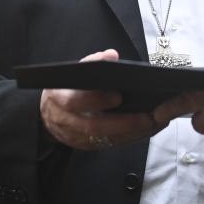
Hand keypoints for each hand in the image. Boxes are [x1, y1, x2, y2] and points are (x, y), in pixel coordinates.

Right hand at [40, 49, 162, 149]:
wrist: (48, 114)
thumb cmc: (66, 89)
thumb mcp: (72, 73)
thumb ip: (92, 63)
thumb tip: (112, 56)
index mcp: (59, 99)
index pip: (76, 102)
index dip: (96, 100)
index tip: (119, 95)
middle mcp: (66, 122)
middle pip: (94, 127)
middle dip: (123, 123)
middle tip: (147, 117)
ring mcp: (75, 138)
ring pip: (105, 140)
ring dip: (132, 133)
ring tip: (155, 123)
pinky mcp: (87, 147)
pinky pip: (111, 145)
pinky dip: (131, 138)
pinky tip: (148, 129)